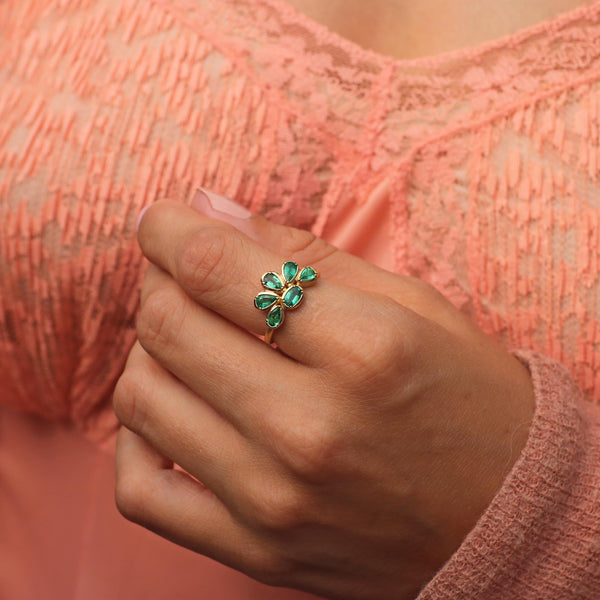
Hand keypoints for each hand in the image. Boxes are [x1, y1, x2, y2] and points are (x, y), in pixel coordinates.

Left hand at [113, 197, 534, 599]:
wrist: (508, 513)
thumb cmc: (466, 396)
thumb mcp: (409, 304)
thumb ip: (304, 255)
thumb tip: (208, 210)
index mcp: (364, 348)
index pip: (215, 268)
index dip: (172, 229)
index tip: (166, 219)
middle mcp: (311, 428)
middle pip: (170, 327)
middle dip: (160, 281)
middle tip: (180, 271)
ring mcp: (276, 500)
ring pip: (143, 399)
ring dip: (149, 350)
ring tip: (186, 337)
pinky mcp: (258, 550)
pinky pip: (143, 491)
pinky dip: (136, 439)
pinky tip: (171, 411)